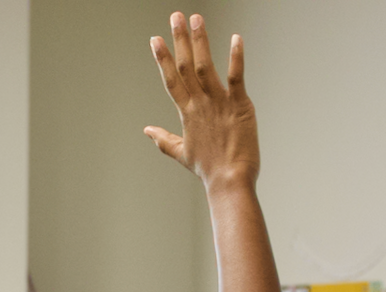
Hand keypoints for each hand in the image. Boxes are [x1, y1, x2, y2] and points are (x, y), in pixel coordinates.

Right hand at [145, 13, 259, 188]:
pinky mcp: (240, 105)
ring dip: (200, 41)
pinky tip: (236, 38)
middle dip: (179, 39)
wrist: (229, 180)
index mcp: (186, 112)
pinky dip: (236, 57)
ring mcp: (219, 103)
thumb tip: (146, 131)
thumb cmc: (208, 169)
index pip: (171, 79)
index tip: (155, 39)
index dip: (162, 58)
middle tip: (175, 16)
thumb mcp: (181, 153)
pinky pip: (236, 76)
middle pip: (186, 66)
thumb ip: (163, 139)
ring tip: (196, 18)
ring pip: (206, 66)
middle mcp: (199, 104)